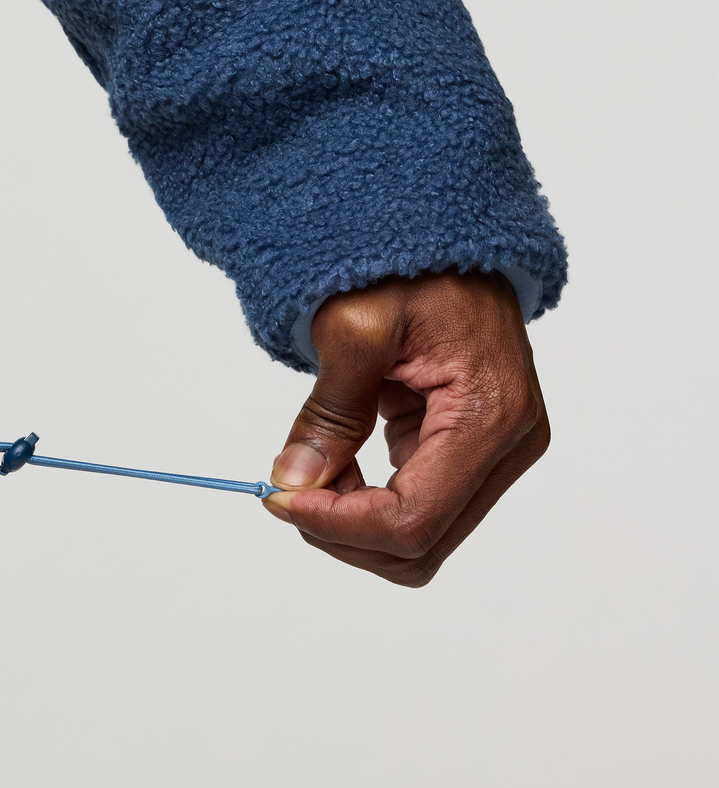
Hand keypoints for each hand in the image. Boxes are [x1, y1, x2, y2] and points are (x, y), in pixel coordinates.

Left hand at [262, 270, 548, 585]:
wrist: (444, 242)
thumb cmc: (408, 266)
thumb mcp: (355, 327)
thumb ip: (330, 411)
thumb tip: (294, 483)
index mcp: (491, 416)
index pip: (414, 520)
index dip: (339, 524)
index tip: (279, 496)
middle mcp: (509, 448)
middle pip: (421, 545)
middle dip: (344, 530)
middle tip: (286, 487)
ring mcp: (495, 454)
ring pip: (419, 538)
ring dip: (353, 520)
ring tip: (311, 466)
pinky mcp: (471, 452)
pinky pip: (417, 507)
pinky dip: (366, 500)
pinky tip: (336, 460)